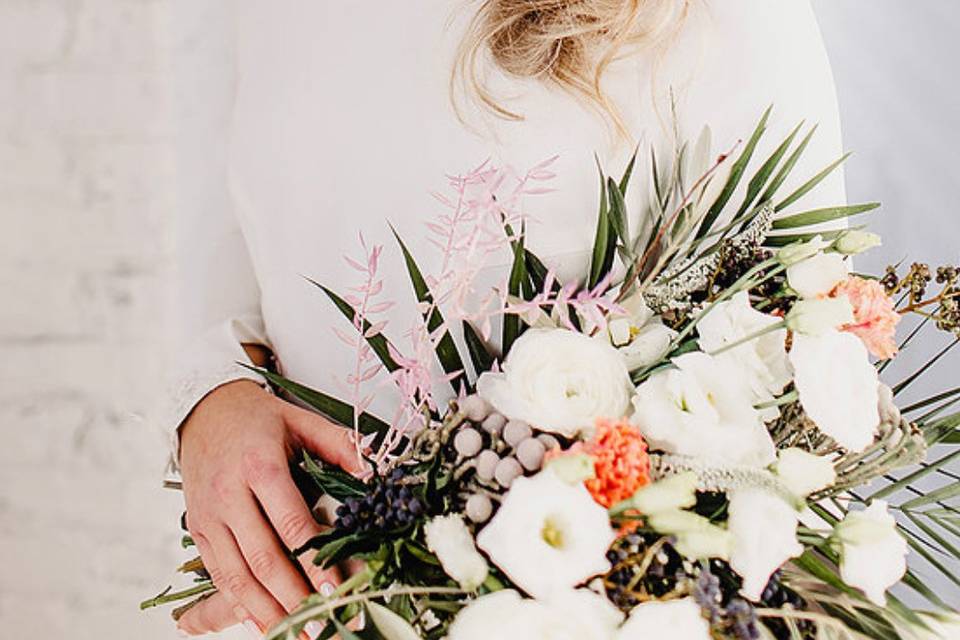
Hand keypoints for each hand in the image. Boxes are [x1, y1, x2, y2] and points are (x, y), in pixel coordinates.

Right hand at [176, 380, 362, 635]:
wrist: (203, 409)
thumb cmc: (257, 417)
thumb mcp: (301, 420)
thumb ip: (339, 444)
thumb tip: (372, 470)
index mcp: (260, 467)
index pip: (291, 524)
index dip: (314, 561)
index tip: (335, 588)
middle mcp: (230, 495)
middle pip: (263, 557)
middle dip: (293, 597)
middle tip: (320, 624)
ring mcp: (210, 516)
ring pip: (237, 574)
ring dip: (267, 609)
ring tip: (295, 633)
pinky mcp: (198, 528)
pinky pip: (218, 572)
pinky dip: (239, 602)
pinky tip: (262, 621)